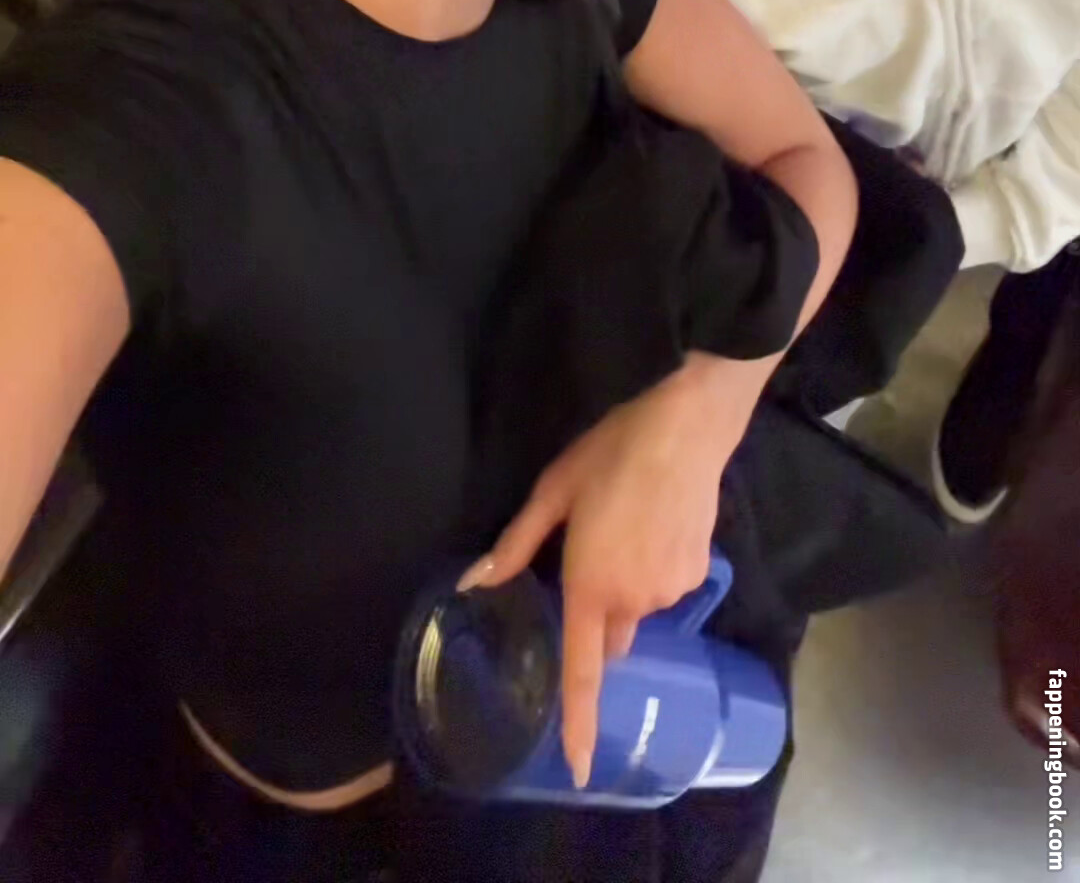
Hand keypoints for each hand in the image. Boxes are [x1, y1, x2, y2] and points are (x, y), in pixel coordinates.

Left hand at [458, 355, 751, 788]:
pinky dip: (656, 568)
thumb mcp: (553, 491)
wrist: (685, 428)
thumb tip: (473, 582)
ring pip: (639, 608)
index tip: (580, 770)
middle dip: (596, 616)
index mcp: (591, 588)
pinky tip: (658, 522)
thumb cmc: (609, 455)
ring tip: (628, 524)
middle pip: (609, 636)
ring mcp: (671, 592)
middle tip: (589, 556)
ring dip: (627, 586)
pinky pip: (666, 587)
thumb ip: (515, 545)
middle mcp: (634, 603)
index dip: (578, 723)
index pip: (583, 672)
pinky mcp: (699, 575)